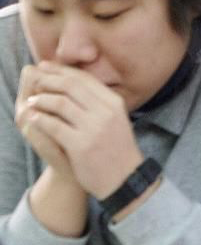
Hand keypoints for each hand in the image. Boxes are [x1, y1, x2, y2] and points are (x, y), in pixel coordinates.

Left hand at [17, 62, 142, 199]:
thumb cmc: (116, 148)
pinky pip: (53, 126)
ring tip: (32, 102)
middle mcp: (106, 112)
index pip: (84, 78)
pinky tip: (34, 119)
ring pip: (59, 104)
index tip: (45, 66)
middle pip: (70, 86)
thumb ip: (98, 101)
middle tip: (34, 82)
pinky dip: (40, 120)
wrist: (124, 178)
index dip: (61, 70)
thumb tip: (72, 81)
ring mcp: (94, 129)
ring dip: (41, 100)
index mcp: (114, 102)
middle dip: (48, 81)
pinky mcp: (81, 146)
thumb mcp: (115, 119)